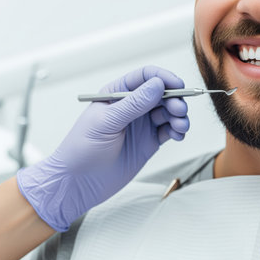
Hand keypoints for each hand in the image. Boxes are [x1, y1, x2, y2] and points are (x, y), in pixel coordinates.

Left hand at [17, 66, 189, 231]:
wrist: (79, 183)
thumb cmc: (82, 149)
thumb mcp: (107, 122)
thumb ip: (134, 103)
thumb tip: (158, 85)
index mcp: (117, 94)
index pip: (145, 77)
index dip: (163, 78)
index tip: (177, 85)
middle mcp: (131, 106)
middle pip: (161, 94)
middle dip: (174, 99)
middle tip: (179, 110)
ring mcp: (141, 124)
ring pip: (168, 112)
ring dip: (179, 116)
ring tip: (180, 126)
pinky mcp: (149, 142)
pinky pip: (169, 130)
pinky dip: (177, 131)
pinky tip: (178, 135)